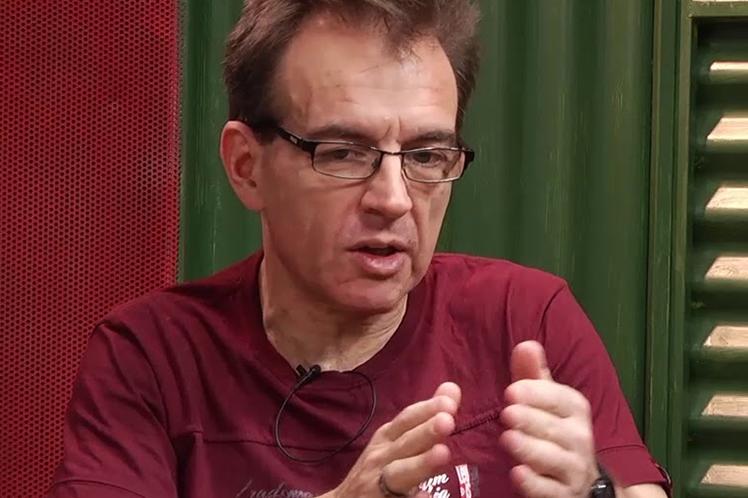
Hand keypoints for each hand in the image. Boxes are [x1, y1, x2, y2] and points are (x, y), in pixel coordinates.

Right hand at [323, 382, 460, 497]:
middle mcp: (382, 458)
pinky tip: (426, 496)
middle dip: (425, 432)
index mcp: (387, 438)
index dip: (427, 409)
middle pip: (405, 443)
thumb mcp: (395, 439)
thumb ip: (424, 417)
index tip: (450, 399)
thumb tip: (452, 389)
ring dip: (421, 463)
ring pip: (400, 473)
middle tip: (448, 421)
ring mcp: (378, 484)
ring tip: (443, 453)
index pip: (407, 420)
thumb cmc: (377, 468)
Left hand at [500, 341, 598, 497]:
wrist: (578, 478)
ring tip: (507, 439)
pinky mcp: (565, 494)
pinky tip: (517, 474)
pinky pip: (552, 490)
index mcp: (575, 409)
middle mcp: (580, 438)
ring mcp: (574, 469)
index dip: (537, 395)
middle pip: (557, 429)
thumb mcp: (544, 401)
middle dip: (531, 420)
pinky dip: (535, 483)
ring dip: (531, 449)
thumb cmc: (554, 429)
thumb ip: (532, 375)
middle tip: (506, 413)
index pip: (560, 399)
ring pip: (555, 460)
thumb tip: (526, 344)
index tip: (511, 391)